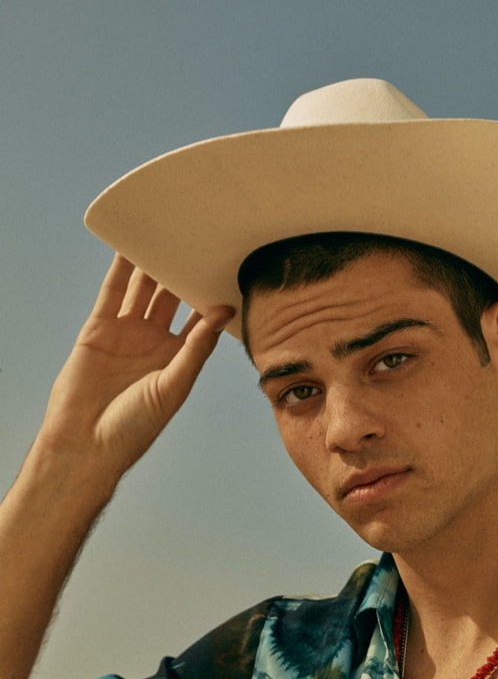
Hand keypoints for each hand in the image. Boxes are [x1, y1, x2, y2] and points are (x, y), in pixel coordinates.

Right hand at [38, 254, 233, 481]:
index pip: (199, 320)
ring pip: (143, 291)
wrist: (87, 443)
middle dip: (184, 273)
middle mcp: (152, 342)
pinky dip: (120, 269)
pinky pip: (111, 292)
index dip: (212, 298)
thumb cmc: (136, 426)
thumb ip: (196, 348)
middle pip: (172, 298)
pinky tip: (131, 247)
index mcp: (177, 358)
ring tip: (170, 235)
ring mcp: (125, 333)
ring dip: (154, 265)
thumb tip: (222, 313)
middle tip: (201, 242)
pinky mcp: (98, 329)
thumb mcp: (174, 385)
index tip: (230, 271)